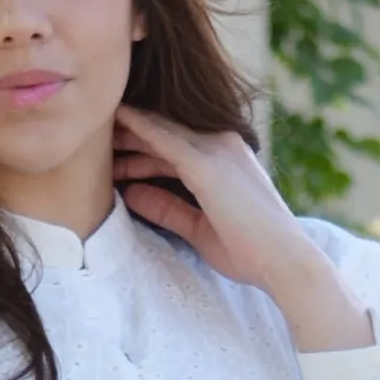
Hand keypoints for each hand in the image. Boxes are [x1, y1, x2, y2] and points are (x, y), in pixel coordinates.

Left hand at [113, 103, 372, 350]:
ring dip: (127, 130)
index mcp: (223, 161)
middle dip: (129, 135)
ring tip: (95, 130)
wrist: (285, 261)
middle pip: (164, 133)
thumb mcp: (199, 228)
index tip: (112, 151)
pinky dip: (139, 127)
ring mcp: (216, 150)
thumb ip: (168, 209)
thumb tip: (133, 195)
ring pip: (160, 132)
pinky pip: (164, 139)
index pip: (173, 146)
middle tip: (94, 136)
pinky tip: (116, 118)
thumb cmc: (250, 251)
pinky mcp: (207, 163)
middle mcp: (221, 145)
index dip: (141, 147)